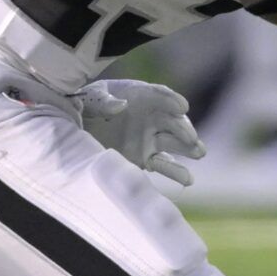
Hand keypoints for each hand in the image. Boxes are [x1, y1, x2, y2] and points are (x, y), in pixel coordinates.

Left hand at [74, 79, 205, 186]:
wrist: (77, 128)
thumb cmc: (86, 107)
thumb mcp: (89, 99)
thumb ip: (103, 101)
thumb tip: (120, 106)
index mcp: (139, 96)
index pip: (160, 95)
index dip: (171, 101)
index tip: (181, 107)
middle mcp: (150, 116)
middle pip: (172, 121)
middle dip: (183, 128)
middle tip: (191, 138)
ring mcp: (150, 138)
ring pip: (174, 143)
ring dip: (188, 148)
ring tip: (199, 153)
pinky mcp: (145, 158)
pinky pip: (164, 164)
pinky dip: (176, 172)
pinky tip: (188, 179)